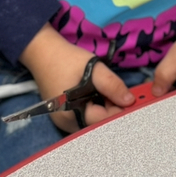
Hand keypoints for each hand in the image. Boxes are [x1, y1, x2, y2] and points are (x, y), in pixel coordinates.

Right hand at [19, 24, 134, 132]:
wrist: (43, 52)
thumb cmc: (66, 60)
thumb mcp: (94, 69)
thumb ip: (113, 85)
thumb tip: (130, 101)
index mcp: (72, 116)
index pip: (104, 121)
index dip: (121, 110)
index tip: (133, 99)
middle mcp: (67, 124)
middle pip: (99, 123)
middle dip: (112, 109)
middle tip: (119, 92)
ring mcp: (64, 121)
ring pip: (94, 120)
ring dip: (105, 107)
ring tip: (108, 90)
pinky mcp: (65, 114)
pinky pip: (86, 115)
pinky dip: (96, 106)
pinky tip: (98, 93)